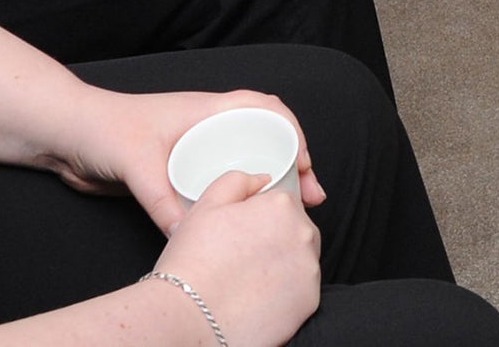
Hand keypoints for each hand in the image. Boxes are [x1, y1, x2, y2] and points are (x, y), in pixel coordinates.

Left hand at [43, 86, 326, 235]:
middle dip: (293, 162)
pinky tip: (244, 221)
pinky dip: (240, 197)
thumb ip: (161, 200)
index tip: (302, 164)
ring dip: (269, 182)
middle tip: (310, 197)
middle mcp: (207, 126)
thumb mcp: (137, 164)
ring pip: (245, 161)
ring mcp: (195, 148)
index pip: (265, 109)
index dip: (291, 132)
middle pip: (265, 136)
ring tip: (289, 212)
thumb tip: (189, 236)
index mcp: (206, 109)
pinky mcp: (180, 171)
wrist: (68, 136)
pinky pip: (222, 182)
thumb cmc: (103, 129)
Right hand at [152, 172, 320, 346]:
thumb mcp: (206, 205)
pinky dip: (284, 294)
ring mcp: (309, 269)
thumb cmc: (192, 264)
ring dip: (281, 266)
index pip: (280, 204)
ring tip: (247, 280)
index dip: (258, 219)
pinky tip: (256, 298)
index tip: (241, 235)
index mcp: (281, 206)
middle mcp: (303, 234)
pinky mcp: (309, 302)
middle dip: (274, 240)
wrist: (189, 318)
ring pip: (299, 260)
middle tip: (241, 258)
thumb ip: (237, 181)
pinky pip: (301, 291)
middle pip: (294, 230)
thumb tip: (260, 180)